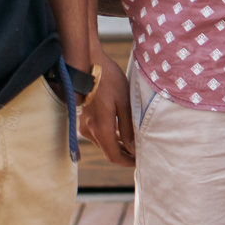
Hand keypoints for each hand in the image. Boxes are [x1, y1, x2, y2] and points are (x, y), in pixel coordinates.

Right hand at [77, 49, 133, 164]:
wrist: (88, 63)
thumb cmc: (109, 80)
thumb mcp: (124, 102)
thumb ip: (127, 127)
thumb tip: (132, 147)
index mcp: (101, 129)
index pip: (114, 156)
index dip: (128, 161)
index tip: (140, 159)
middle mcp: (90, 131)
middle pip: (108, 152)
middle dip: (124, 154)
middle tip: (140, 151)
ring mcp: (84, 125)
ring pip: (103, 144)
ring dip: (117, 145)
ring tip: (133, 141)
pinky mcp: (83, 118)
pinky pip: (98, 134)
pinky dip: (110, 136)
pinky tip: (120, 130)